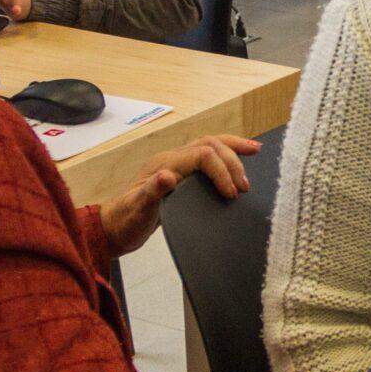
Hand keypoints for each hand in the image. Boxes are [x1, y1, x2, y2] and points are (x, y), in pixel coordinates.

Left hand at [96, 135, 262, 254]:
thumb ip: (152, 192)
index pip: (202, 154)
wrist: (115, 227)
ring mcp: (176, 164)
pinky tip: (239, 158)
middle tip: (244, 187)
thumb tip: (168, 177)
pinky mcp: (181, 173)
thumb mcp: (138, 210)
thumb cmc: (126, 221)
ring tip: (255, 151)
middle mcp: (172, 159)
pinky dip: (225, 153)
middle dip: (232, 160)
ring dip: (233, 148)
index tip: (231, 194)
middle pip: (210, 144)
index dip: (221, 170)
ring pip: (210, 144)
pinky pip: (207, 156)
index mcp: (165, 164)